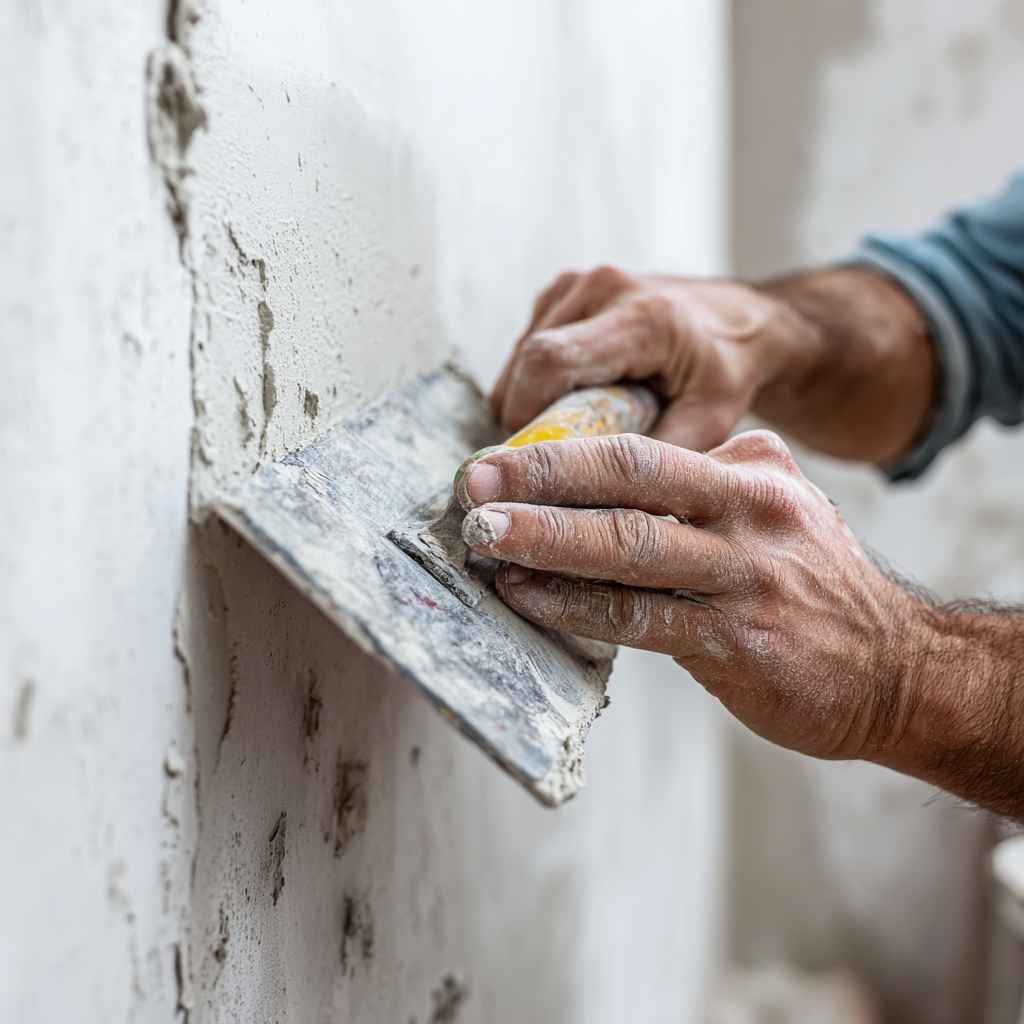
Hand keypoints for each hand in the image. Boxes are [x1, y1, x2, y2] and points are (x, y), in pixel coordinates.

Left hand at [459, 431, 927, 761]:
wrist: (900, 668)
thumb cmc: (816, 587)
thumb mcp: (780, 509)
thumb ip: (713, 485)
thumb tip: (616, 482)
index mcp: (752, 471)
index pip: (640, 450)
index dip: (561, 454)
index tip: (498, 461)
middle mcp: (749, 512)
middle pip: (627, 480)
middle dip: (540, 480)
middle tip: (472, 487)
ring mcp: (744, 578)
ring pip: (627, 548)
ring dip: (545, 541)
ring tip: (484, 540)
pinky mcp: (738, 642)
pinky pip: (639, 618)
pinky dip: (575, 607)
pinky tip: (528, 598)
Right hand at [491, 267, 804, 451]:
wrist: (743, 320)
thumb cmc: (728, 372)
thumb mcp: (710, 422)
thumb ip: (657, 458)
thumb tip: (601, 502)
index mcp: (643, 318)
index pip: (551, 360)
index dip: (527, 413)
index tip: (533, 458)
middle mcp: (603, 287)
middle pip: (525, 362)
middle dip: (526, 416)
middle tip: (554, 456)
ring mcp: (578, 282)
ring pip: (517, 357)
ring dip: (529, 400)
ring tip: (573, 425)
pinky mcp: (563, 289)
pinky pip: (523, 347)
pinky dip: (534, 382)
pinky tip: (574, 397)